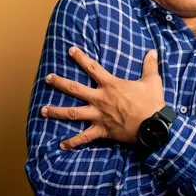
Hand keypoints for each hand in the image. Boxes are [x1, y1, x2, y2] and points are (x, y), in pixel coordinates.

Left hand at [41, 47, 164, 149]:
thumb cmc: (151, 102)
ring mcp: (99, 116)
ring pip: (73, 113)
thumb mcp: (152, 80)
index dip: (81, 58)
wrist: (153, 125)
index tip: (70, 50)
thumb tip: (153, 51)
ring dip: (56, 111)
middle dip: (59, 82)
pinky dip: (72, 142)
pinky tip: (61, 145)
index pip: (92, 68)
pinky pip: (84, 138)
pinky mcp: (101, 131)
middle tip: (48, 78)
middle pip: (74, 89)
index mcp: (111, 85)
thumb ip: (150, 65)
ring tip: (43, 110)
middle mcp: (100, 99)